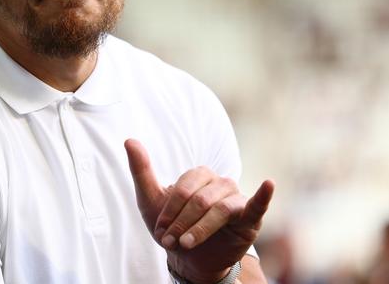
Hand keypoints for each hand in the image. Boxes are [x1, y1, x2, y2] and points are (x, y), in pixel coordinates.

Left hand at [124, 139, 273, 283]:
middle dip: (182, 224)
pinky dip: (263, 195)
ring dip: (201, 230)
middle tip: (170, 242)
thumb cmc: (172, 225)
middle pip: (200, 200)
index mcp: (198, 175)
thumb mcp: (150, 200)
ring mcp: (236, 198)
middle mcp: (220, 182)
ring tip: (187, 244)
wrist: (190, 258)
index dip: (171, 211)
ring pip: (220, 209)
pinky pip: (258, 205)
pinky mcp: (250, 219)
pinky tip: (268, 184)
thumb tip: (129, 139)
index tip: (160, 232)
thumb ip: (141, 169)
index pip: (184, 189)